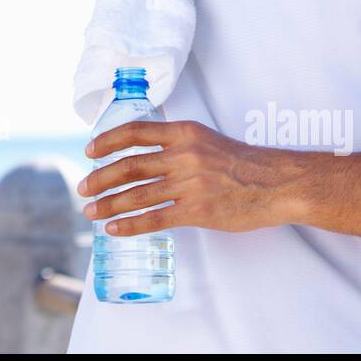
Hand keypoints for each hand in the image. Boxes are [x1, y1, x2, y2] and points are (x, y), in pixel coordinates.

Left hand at [78, 120, 296, 235]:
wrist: (276, 183)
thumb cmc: (241, 163)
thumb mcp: (206, 140)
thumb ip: (176, 144)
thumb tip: (141, 154)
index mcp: (184, 132)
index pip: (135, 131)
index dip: (107, 141)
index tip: (90, 151)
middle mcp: (184, 155)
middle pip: (130, 165)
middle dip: (101, 178)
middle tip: (84, 187)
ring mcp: (190, 184)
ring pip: (137, 194)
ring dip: (109, 204)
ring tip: (91, 211)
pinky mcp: (198, 211)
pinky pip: (155, 219)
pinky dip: (130, 225)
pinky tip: (114, 228)